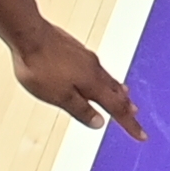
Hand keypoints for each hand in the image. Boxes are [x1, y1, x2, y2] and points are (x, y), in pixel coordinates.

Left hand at [8, 27, 146, 138]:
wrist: (29, 35)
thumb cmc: (41, 66)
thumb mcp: (59, 97)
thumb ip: (80, 110)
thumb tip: (98, 122)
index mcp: (93, 84)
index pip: (117, 108)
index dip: (130, 123)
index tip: (141, 135)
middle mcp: (94, 70)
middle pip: (116, 92)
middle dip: (126, 106)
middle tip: (134, 114)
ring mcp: (85, 58)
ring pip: (107, 79)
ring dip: (116, 91)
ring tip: (123, 95)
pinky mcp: (75, 51)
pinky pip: (96, 69)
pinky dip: (102, 78)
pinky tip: (95, 77)